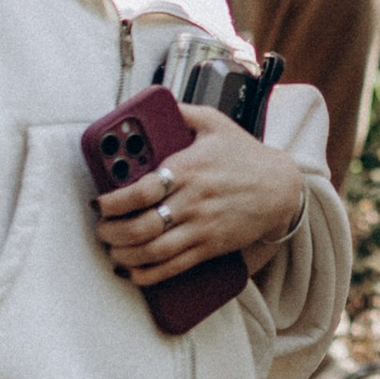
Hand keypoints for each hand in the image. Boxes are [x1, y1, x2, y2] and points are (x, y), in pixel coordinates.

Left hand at [96, 105, 306, 283]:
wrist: (281, 188)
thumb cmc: (244, 155)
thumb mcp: (214, 123)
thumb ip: (181, 112)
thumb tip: (153, 104)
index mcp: (188, 170)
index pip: (141, 191)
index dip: (113, 202)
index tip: (99, 203)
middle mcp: (192, 202)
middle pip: (141, 227)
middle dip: (111, 232)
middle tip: (101, 228)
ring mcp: (201, 228)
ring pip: (153, 251)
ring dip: (124, 254)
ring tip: (111, 248)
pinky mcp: (209, 247)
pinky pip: (173, 267)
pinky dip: (147, 274)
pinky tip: (131, 271)